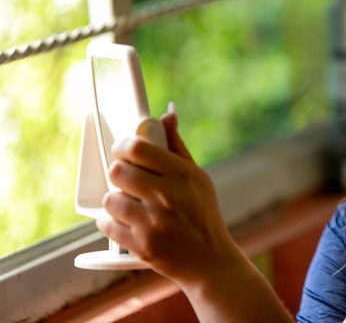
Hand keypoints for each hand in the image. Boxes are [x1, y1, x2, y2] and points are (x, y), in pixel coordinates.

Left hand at [96, 106, 236, 283]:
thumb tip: (167, 114)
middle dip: (119, 173)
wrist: (209, 259)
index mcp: (182, 174)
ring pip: (111, 199)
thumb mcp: (197, 177)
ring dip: (116, 200)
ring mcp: (153, 222)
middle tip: (127, 178)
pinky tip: (126, 221)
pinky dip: (111, 223)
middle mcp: (167, 196)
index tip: (123, 150)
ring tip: (130, 203)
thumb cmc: (202, 213)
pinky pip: (107, 225)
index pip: (138, 148)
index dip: (123, 145)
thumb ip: (177, 146)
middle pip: (118, 171)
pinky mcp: (141, 245)